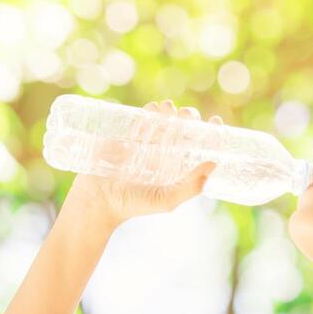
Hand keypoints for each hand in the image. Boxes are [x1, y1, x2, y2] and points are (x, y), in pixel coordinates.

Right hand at [61, 99, 222, 226]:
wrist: (96, 202)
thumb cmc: (132, 205)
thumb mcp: (165, 200)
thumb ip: (190, 187)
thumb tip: (212, 164)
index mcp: (175, 168)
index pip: (197, 147)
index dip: (209, 133)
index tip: (216, 121)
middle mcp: (161, 155)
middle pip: (181, 129)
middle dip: (187, 117)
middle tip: (186, 114)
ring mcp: (142, 145)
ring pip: (160, 121)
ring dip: (167, 111)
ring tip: (167, 108)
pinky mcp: (123, 138)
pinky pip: (137, 120)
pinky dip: (146, 112)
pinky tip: (151, 109)